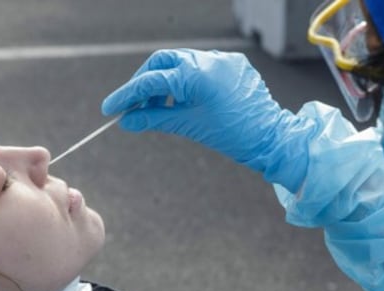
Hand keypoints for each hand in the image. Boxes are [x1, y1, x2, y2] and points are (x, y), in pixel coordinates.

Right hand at [101, 48, 313, 191]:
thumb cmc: (234, 135)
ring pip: (180, 62)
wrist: (272, 138)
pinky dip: (185, 81)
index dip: (127, 94)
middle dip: (144, 82)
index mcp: (197, 74)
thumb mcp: (189, 125)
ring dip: (164, 82)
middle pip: (162, 62)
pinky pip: (200, 67)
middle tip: (133, 106)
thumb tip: (127, 121)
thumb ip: (154, 118)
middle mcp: (209, 59)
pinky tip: (181, 101)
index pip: (151, 80)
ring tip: (157, 108)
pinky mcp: (232, 64)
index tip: (111, 108)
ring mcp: (222, 60)